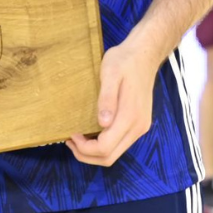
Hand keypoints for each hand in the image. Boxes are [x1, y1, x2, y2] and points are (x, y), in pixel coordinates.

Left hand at [66, 35, 160, 166]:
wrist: (144, 55)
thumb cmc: (124, 61)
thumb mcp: (111, 73)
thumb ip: (107, 98)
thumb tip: (102, 123)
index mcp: (130, 117)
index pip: (105, 148)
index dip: (84, 148)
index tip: (71, 134)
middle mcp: (138, 127)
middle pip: (110, 157)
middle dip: (86, 155)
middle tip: (69, 140)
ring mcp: (140, 127)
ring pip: (115, 153)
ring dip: (94, 152)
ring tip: (76, 138)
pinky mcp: (138, 123)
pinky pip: (120, 143)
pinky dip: (103, 144)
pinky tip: (90, 132)